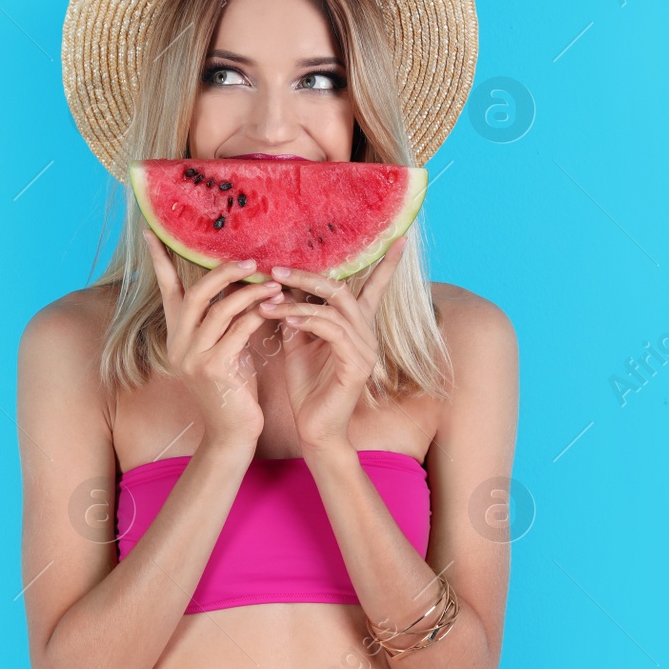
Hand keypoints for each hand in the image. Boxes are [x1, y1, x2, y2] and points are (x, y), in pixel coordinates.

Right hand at [141, 228, 281, 446]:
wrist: (233, 433)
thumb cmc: (234, 389)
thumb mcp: (224, 349)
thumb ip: (223, 320)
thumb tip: (240, 282)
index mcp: (177, 336)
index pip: (166, 290)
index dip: (159, 260)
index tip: (152, 231)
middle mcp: (178, 344)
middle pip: (196, 293)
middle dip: (224, 272)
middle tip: (252, 259)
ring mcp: (193, 358)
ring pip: (220, 310)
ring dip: (250, 292)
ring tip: (275, 283)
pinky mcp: (213, 370)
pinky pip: (238, 331)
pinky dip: (258, 315)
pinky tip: (276, 308)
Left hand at [257, 235, 407, 450]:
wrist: (315, 429)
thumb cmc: (307, 386)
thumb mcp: (297, 342)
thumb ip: (296, 313)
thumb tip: (281, 283)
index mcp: (355, 326)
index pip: (374, 287)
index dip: (386, 264)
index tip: (400, 238)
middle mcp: (365, 333)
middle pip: (343, 289)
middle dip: (309, 275)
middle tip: (278, 268)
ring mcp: (364, 348)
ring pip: (335, 308)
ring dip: (298, 301)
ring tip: (268, 300)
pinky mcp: (356, 364)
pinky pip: (332, 331)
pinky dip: (308, 321)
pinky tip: (288, 321)